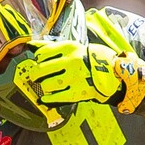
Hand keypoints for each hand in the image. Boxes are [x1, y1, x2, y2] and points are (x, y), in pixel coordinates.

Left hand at [13, 39, 144, 109]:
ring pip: (48, 84)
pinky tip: (45, 98)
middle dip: (35, 74)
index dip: (38, 59)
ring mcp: (75, 78)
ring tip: (45, 86)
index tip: (39, 62)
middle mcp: (71, 62)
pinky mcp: (78, 92)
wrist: (113, 72)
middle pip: (41, 69)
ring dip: (43, 86)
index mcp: (69, 48)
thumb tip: (31, 45)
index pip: (42, 53)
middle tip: (35, 76)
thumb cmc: (91, 58)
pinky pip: (57, 97)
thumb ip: (52, 47)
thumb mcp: (73, 47)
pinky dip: (48, 99)